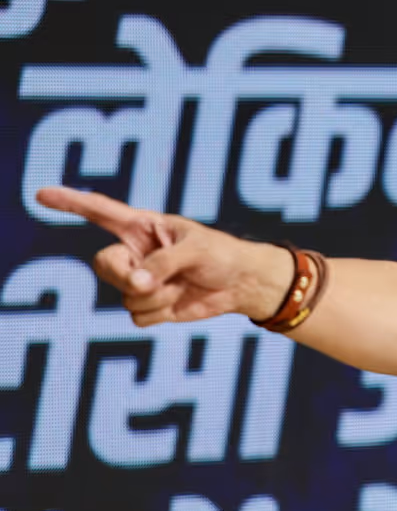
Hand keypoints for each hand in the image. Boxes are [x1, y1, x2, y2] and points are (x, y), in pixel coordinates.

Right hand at [35, 187, 292, 326]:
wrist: (241, 284)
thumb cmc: (223, 255)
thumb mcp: (197, 250)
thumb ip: (164, 263)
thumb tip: (135, 284)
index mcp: (144, 227)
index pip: (100, 211)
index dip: (71, 202)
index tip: (40, 194)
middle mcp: (135, 252)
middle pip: (104, 265)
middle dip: (127, 276)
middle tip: (153, 277)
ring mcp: (139, 279)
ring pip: (124, 295)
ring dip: (156, 296)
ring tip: (182, 285)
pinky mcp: (148, 304)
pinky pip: (137, 316)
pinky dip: (160, 312)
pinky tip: (179, 302)